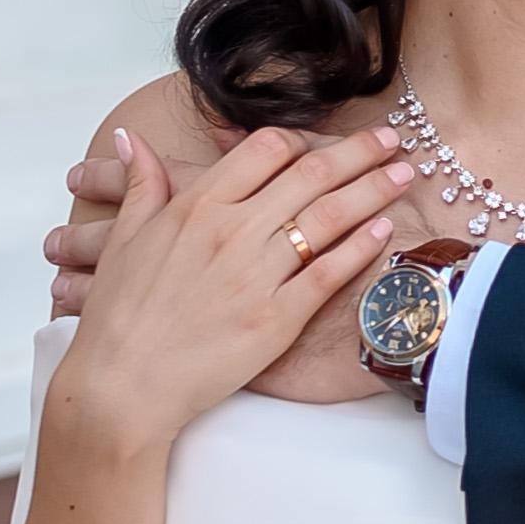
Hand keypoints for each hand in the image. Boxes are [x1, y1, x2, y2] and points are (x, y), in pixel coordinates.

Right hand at [54, 123, 415, 454]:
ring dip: (374, 189)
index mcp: (196, 206)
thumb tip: (132, 139)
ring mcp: (257, 276)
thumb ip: (142, 185)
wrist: (122, 389)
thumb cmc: (118, 317)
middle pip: (310, 175)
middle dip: (359, 152)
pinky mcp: (276, 319)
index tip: (331, 134)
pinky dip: (361, 247)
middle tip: (394, 139)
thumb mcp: (124, 241)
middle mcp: (231, 232)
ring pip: (329, 217)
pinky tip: (384, 230)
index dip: (305, 137)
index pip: (265, 149)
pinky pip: (329, 272)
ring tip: (407, 174)